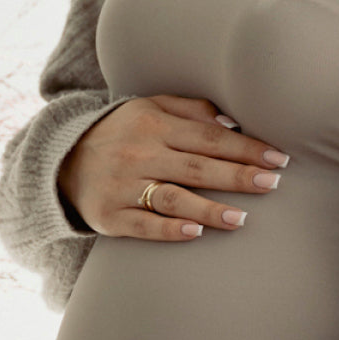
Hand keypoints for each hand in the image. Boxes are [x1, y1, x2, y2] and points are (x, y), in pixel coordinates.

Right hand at [56, 95, 289, 240]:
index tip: (277, 157)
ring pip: (172, 198)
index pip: (208, 137)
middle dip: (238, 176)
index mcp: (152, 124)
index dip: (245, 147)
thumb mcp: (148, 107)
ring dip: (209, 209)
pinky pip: (142, 225)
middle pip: (197, 167)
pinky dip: (168, 229)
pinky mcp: (109, 216)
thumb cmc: (119, 133)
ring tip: (242, 218)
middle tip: (273, 183)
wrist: (60, 160)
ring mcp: (122, 187)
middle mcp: (138, 154)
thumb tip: (233, 121)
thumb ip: (190, 110)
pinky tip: (196, 232)